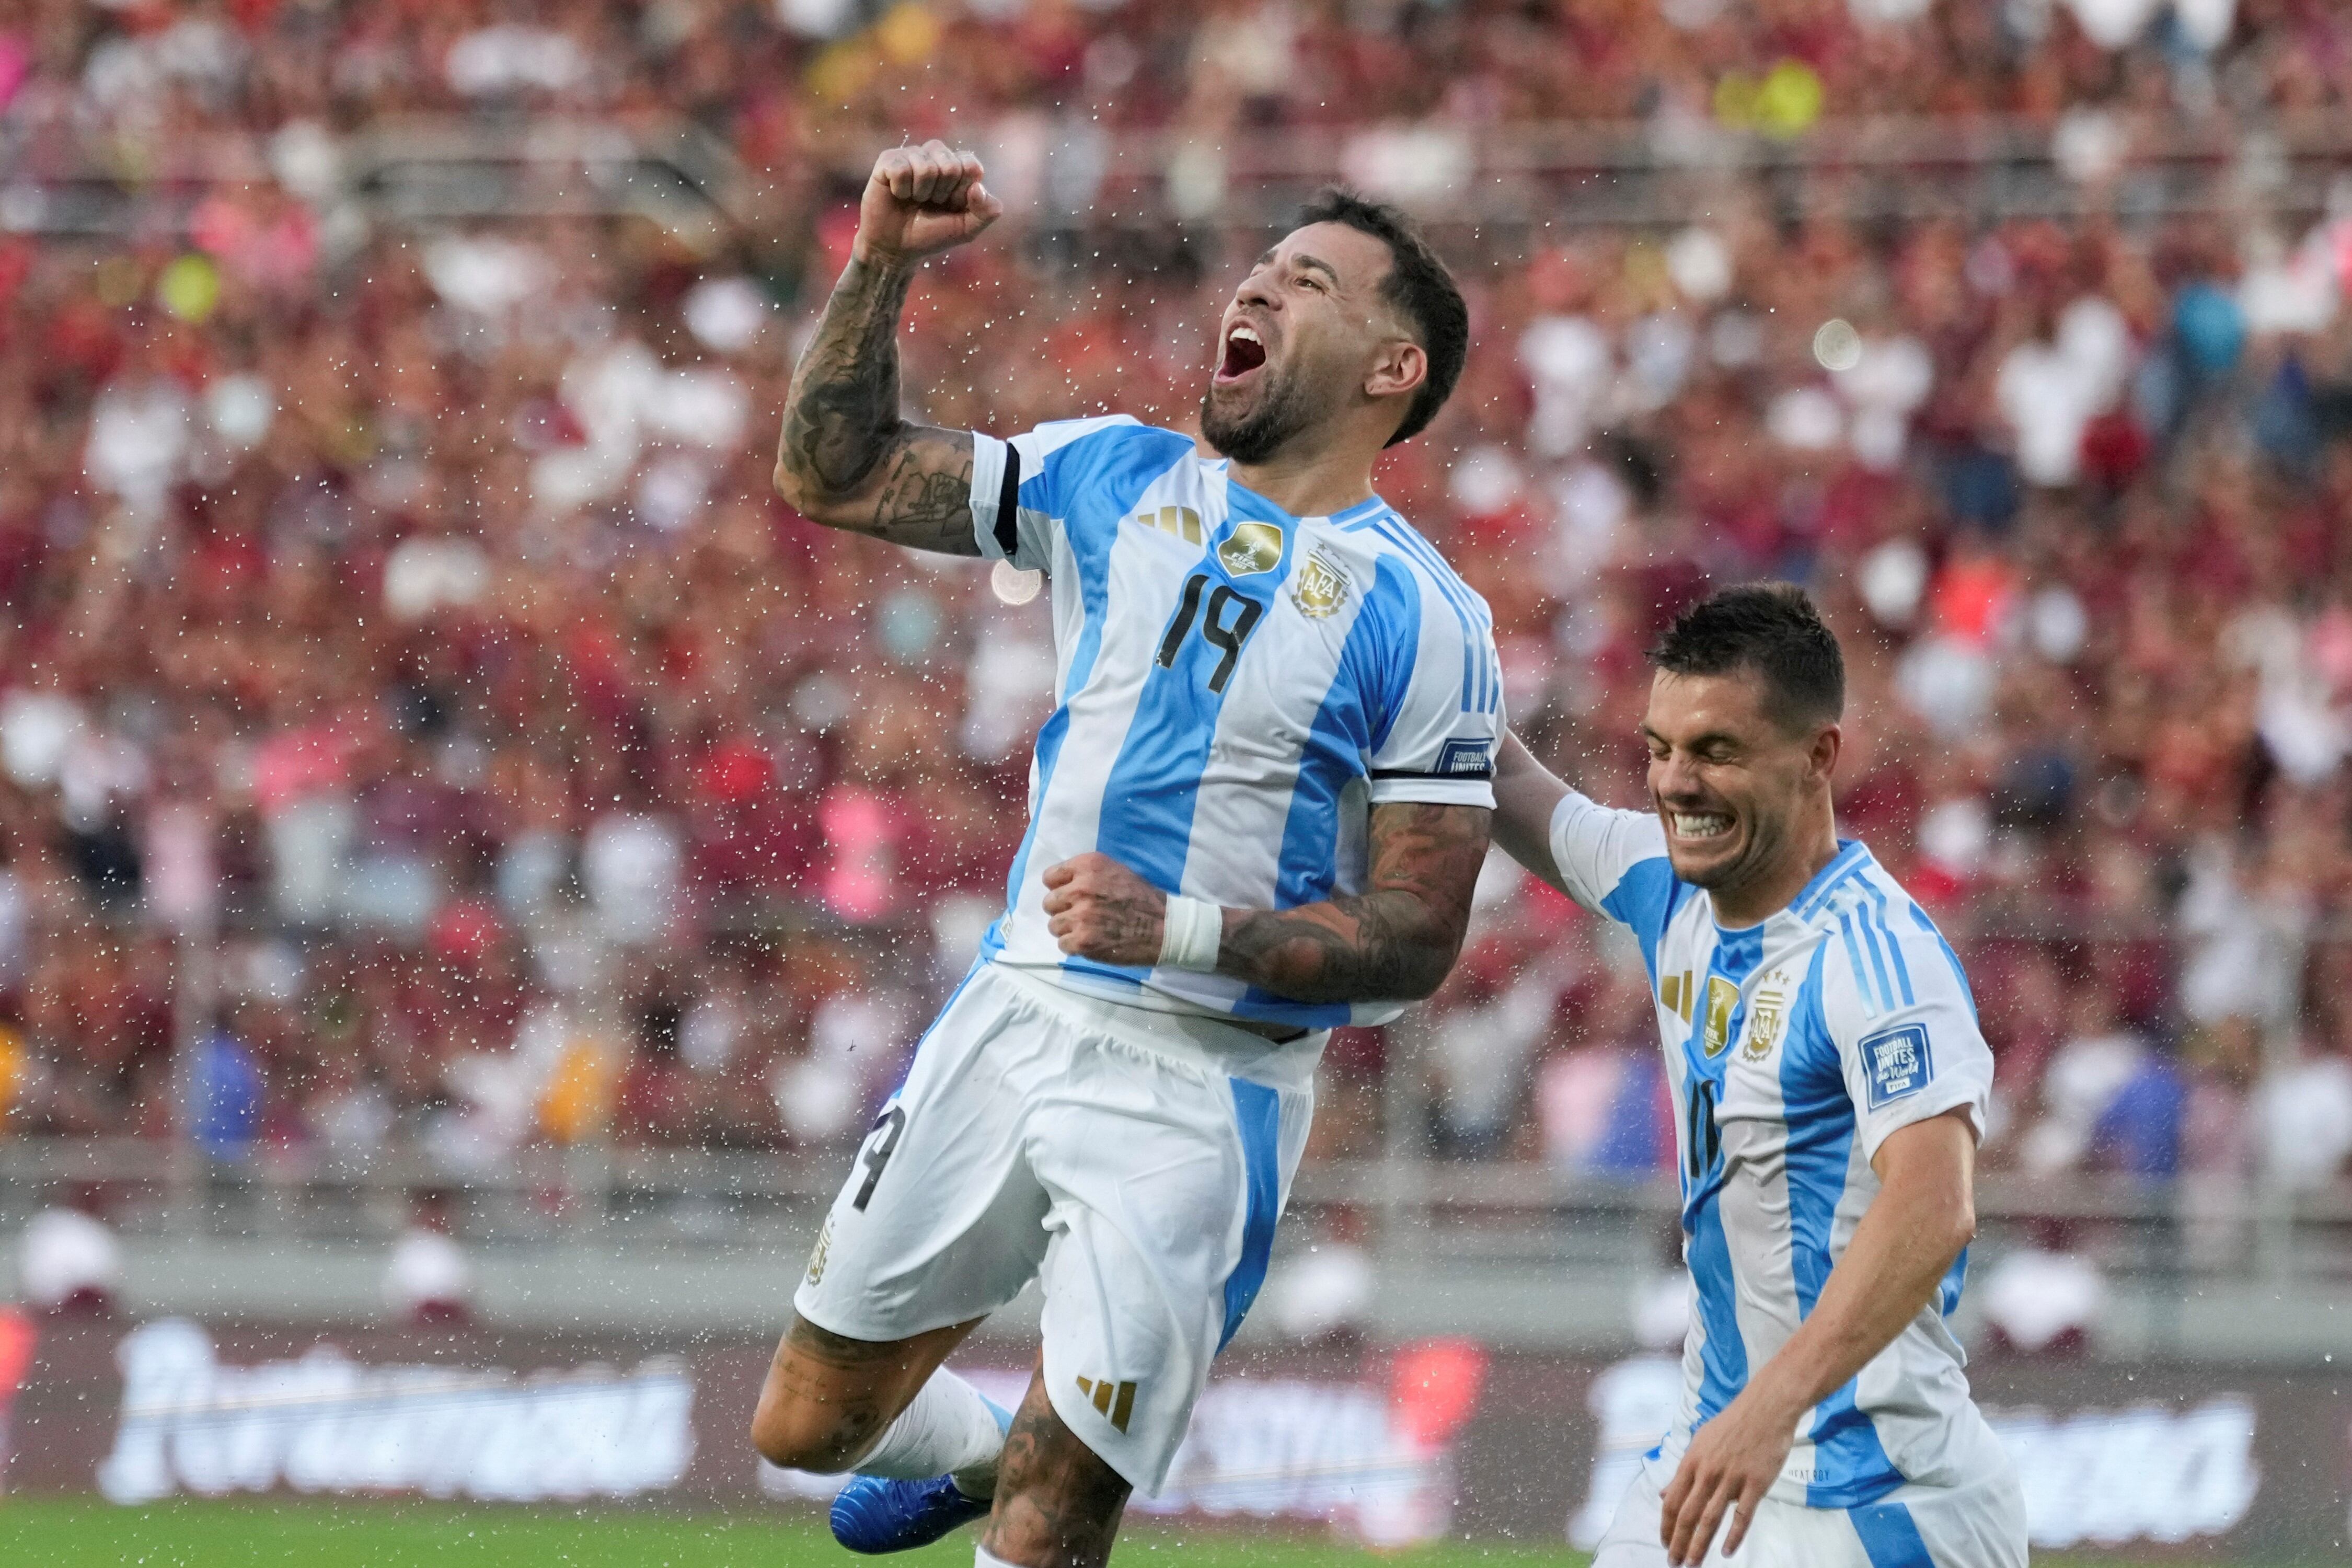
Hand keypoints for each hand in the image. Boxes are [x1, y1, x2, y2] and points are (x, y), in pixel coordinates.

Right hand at [854, 141, 1003, 266]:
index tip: (952, 204)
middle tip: (930, 203)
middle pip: (950, 165)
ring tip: (914, 199)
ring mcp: (912, 155)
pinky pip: (901, 169)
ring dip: (920, 192)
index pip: (971, 165)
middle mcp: (936, 155)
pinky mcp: (888, 160)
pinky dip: (901, 190)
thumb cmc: (931, 234)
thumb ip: (985, 212)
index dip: (962, 191)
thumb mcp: (966, 229)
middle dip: (942, 193)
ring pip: (925, 167)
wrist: (896, 248)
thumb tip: (978, 188)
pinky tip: (898, 194)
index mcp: (959, 166)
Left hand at [1041, 853, 1171, 966]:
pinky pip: (1062, 945)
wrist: (1163, 928)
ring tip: (1088, 930)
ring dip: (1068, 930)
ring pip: (1054, 925)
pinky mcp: (1082, 941)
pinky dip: (1075, 946)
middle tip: (1082, 916)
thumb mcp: (1116, 871)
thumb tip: (1064, 884)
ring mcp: (1080, 916)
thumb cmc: (1142, 898)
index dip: (1059, 888)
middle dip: (1063, 910)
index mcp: (1088, 866)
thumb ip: (1087, 874)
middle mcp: (1081, 888)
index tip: (1070, 896)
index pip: (1050, 877)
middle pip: (1049, 903)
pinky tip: (1092, 942)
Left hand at [1659, 1384, 1798, 1563]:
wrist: (1766, 1408)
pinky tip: (1726, 1551)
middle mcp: (1708, 1471)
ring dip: (1699, 1545)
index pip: (1672, 1500)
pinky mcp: (1755, 1483)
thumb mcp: (1699, 1443)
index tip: (1665, 1543)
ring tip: (1692, 1563)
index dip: (1666, 1525)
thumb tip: (1664, 1493)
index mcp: (1692, 1461)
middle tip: (1674, 1563)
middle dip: (1678, 1542)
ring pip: (1710, 1519)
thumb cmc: (1732, 1424)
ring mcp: (1732, 1478)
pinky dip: (1734, 1536)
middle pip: (1688, 1514)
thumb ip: (1683, 1471)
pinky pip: (1743, 1515)